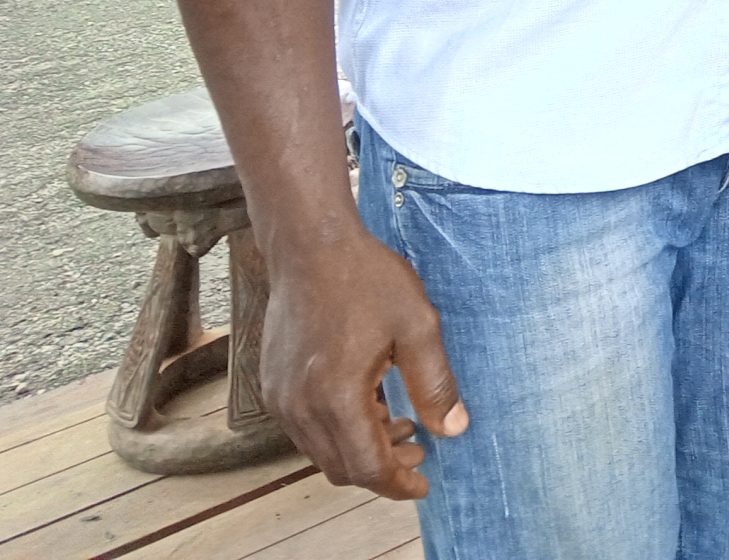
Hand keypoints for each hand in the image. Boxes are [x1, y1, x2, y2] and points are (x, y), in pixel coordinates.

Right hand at [261, 227, 465, 499]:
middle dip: (382, 469)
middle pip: (341, 467)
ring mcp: (281, 397)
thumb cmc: (366, 279)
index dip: (398, 483)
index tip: (425, 483)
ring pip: (321, 450)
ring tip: (400, 422)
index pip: (367, 467)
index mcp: (336, 397)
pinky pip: (306, 427)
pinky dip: (338, 429)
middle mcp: (300, 407)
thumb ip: (436, 384)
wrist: (310, 247)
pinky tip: (369, 402)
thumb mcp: (418, 327)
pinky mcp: (273, 383)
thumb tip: (453, 429)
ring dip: (360, 448)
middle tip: (419, 450)